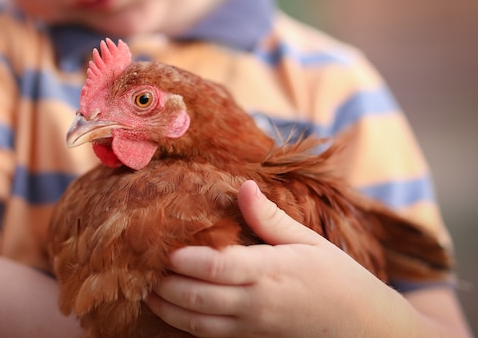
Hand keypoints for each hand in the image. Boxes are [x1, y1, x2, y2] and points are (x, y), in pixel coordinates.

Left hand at [145, 180, 415, 337]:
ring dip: (168, 309)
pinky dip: (187, 326)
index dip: (187, 260)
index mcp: (271, 272)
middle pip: (199, 298)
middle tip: (143, 268)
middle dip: (166, 286)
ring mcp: (252, 328)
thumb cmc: (339, 280)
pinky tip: (174, 313)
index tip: (165, 249)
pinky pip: (212, 337)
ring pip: (198, 324)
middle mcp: (257, 304)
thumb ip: (270, 218)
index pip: (219, 268)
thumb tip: (242, 186)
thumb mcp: (308, 242)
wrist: (366, 329)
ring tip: (148, 291)